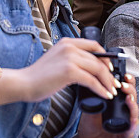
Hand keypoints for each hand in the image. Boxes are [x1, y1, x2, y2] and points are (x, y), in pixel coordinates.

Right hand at [0, 38, 119, 105]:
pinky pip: (92, 81)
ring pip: (98, 70)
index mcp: (67, 42)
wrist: (23, 83)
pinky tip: (104, 95)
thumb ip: (72, 59)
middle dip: (110, 73)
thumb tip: (91, 69)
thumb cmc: (38, 76)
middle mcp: (69, 46)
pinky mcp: (69, 71)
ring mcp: (70, 58)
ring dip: (108, 82)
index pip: (94, 45)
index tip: (110, 69)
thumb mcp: (57, 60)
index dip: (106, 58)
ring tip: (112, 91)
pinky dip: (101, 89)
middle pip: (99, 59)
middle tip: (115, 83)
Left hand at [70, 73, 138, 137]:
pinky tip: (132, 118)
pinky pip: (132, 128)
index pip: (125, 88)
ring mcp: (126, 122)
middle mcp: (124, 110)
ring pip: (135, 110)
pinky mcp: (126, 134)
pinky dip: (133, 122)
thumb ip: (94, 95)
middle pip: (132, 96)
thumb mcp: (91, 106)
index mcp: (117, 102)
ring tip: (128, 97)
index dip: (127, 81)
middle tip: (124, 83)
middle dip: (130, 88)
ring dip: (133, 103)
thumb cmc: (90, 125)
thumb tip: (93, 80)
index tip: (123, 74)